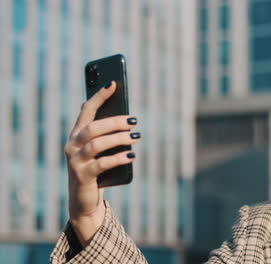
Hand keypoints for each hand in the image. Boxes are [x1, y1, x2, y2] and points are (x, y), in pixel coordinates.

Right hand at [64, 81, 139, 245]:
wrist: (84, 200)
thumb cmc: (96, 169)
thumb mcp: (99, 149)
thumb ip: (105, 133)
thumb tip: (122, 114)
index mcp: (76, 134)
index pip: (86, 110)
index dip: (99, 96)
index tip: (113, 83)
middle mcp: (72, 145)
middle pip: (93, 127)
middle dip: (114, 121)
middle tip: (134, 121)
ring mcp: (75, 161)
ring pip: (97, 144)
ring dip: (118, 138)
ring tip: (136, 136)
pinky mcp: (82, 176)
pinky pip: (102, 164)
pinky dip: (118, 158)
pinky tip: (131, 155)